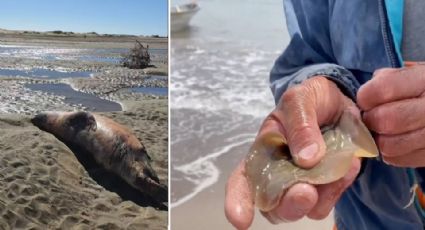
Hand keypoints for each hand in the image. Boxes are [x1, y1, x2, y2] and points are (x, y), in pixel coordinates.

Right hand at [225, 77, 360, 228]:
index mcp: (262, 154)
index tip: (241, 220)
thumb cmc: (310, 99)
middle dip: (288, 205)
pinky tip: (347, 164)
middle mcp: (279, 176)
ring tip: (339, 165)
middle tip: (305, 191)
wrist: (341, 101)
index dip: (237, 202)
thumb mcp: (300, 99)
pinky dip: (340, 186)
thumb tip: (306, 159)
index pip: (242, 182)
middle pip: (274, 207)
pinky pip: (331, 200)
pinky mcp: (328, 188)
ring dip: (321, 194)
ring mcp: (304, 184)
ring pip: (305, 210)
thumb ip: (300, 125)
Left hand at [357, 66, 424, 166]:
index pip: (383, 89)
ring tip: (382, 130)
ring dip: (378, 139)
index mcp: (424, 81)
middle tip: (371, 118)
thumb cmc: (421, 89)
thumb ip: (387, 80)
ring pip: (388, 145)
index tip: (366, 100)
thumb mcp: (410, 75)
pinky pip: (396, 159)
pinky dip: (388, 153)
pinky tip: (394, 141)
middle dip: (371, 120)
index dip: (366, 96)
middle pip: (386, 120)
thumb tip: (365, 97)